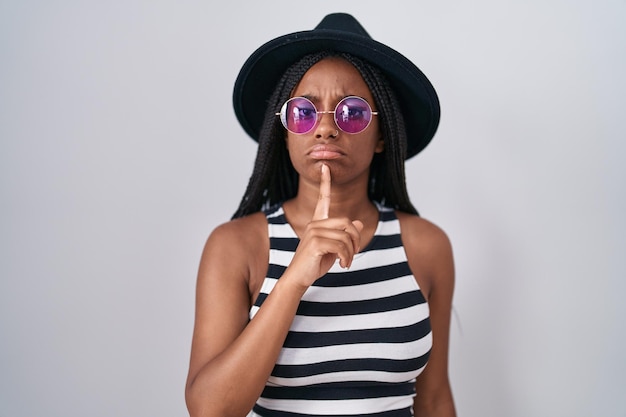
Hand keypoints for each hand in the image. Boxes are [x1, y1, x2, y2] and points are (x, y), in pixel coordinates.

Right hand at [286, 164, 363, 289]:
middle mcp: (314, 223)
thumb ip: (345, 235)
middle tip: (355, 253)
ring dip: (352, 252)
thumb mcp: (334, 248)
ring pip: (346, 236)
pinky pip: (341, 245)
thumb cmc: (315, 263)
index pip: (323, 198)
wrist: (298, 278)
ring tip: (347, 262)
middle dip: (356, 239)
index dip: (325, 183)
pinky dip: (347, 257)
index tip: (326, 167)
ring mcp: (313, 232)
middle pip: (347, 222)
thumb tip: (359, 223)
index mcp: (317, 222)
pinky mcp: (315, 242)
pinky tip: (343, 265)